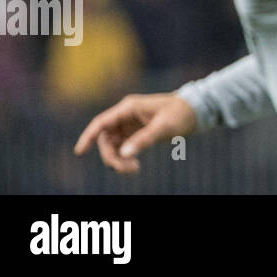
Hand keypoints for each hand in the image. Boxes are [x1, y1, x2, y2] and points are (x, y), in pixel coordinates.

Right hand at [74, 92, 197, 173]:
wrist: (196, 110)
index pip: (101, 123)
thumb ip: (144, 139)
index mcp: (129, 108)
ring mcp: (129, 125)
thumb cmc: (181, 114)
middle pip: (105, 139)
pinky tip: (134, 166)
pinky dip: (124, 159)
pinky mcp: (135, 134)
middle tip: (127, 169)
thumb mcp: (164, 127)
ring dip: (118, 160)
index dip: (88, 136)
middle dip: (111, 156)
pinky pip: (122, 149)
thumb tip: (124, 154)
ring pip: (113, 146)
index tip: (80, 152)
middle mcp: (125, 115)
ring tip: (133, 169)